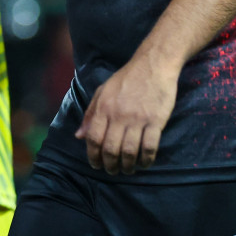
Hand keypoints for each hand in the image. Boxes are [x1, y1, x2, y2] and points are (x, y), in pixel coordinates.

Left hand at [75, 53, 177, 174]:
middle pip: (110, 149)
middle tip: (112, 170)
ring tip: (128, 169)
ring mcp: (138, 119)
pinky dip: (146, 160)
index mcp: (104, 107)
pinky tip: (144, 163)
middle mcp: (119, 115)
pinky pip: (149, 147)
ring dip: (128, 166)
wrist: (154, 64)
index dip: (93, 155)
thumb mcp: (103, 91)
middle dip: (110, 165)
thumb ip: (90, 114)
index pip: (93, 138)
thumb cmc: (127, 78)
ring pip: (129, 152)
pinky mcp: (155, 121)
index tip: (96, 164)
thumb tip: (79, 136)